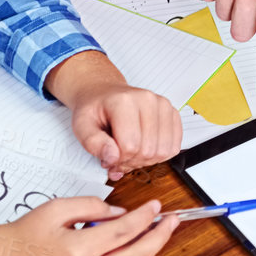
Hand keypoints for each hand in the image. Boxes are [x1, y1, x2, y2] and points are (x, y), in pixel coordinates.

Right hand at [0, 198, 180, 255]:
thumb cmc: (23, 235)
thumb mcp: (56, 209)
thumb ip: (92, 206)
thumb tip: (121, 213)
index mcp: (77, 250)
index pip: (123, 231)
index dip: (145, 217)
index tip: (156, 205)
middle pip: (137, 254)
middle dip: (159, 236)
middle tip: (172, 220)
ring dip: (150, 250)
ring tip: (160, 232)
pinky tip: (140, 248)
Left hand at [67, 81, 183, 180]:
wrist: (104, 93)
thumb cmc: (95, 109)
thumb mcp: (81, 126)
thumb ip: (93, 143)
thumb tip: (112, 157)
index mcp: (124, 101)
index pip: (130, 146)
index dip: (118, 160)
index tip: (108, 157)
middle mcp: (148, 100)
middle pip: (148, 151)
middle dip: (131, 162)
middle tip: (117, 157)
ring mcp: (163, 106)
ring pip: (163, 152)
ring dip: (145, 160)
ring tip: (130, 153)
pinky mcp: (172, 113)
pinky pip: (174, 147)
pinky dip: (159, 155)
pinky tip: (144, 148)